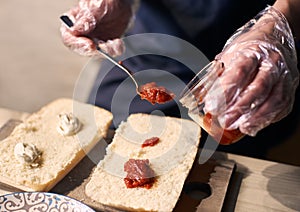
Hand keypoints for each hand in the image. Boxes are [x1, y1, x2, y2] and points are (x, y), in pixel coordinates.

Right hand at [60, 0, 132, 56]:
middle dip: (95, 50)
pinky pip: (110, 52)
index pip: (68, 39)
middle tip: (104, 46)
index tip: (89, 45)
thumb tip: (74, 30)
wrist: (120, 4)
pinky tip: (118, 42)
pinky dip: (116, 50)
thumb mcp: (95, 7)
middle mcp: (82, 35)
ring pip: (98, 54)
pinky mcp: (106, 45)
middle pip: (83, 50)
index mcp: (73, 24)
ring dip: (107, 50)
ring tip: (114, 42)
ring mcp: (94, 41)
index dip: (78, 44)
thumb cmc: (104, 1)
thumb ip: (86, 19)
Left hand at [204, 6, 298, 135]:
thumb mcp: (228, 56)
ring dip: (257, 117)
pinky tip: (256, 125)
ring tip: (242, 127)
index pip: (239, 72)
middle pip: (259, 87)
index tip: (212, 106)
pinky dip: (269, 117)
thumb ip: (217, 75)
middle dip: (240, 107)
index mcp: (252, 52)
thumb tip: (202, 97)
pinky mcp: (291, 86)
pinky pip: (284, 105)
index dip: (225, 91)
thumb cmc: (247, 49)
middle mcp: (271, 62)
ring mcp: (284, 74)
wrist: (273, 36)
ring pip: (275, 98)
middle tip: (225, 121)